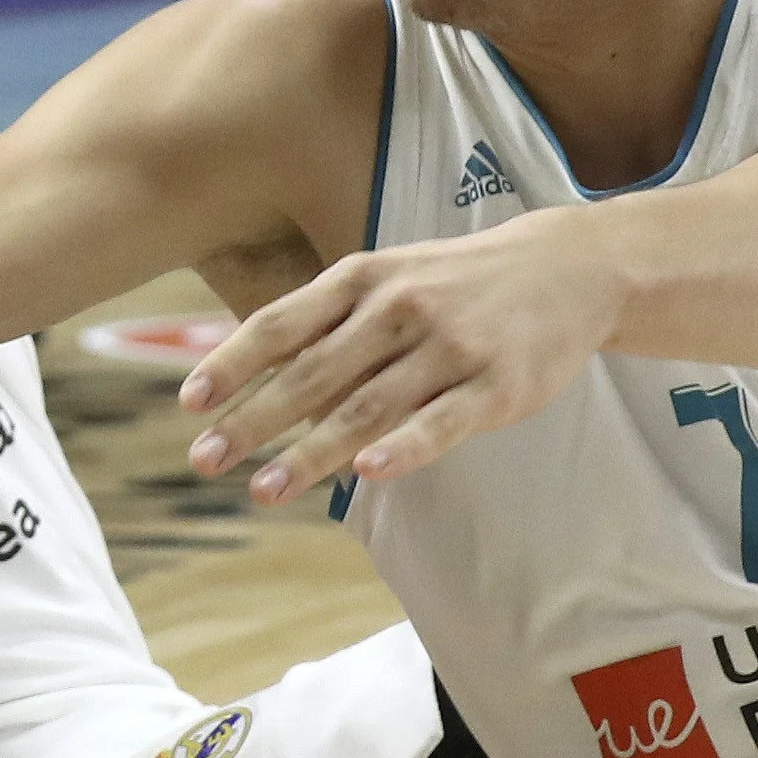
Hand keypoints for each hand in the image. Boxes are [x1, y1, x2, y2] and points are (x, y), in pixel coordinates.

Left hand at [175, 210, 624, 502]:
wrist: (568, 267)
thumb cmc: (455, 281)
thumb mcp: (386, 276)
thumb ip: (325, 320)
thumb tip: (251, 372)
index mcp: (361, 280)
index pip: (280, 325)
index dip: (232, 364)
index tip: (189, 404)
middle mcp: (397, 309)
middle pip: (312, 373)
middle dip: (253, 420)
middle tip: (204, 460)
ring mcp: (448, 347)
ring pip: (366, 407)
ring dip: (309, 452)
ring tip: (262, 490)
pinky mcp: (496, 386)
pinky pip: (441, 422)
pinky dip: (402, 448)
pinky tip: (366, 474)